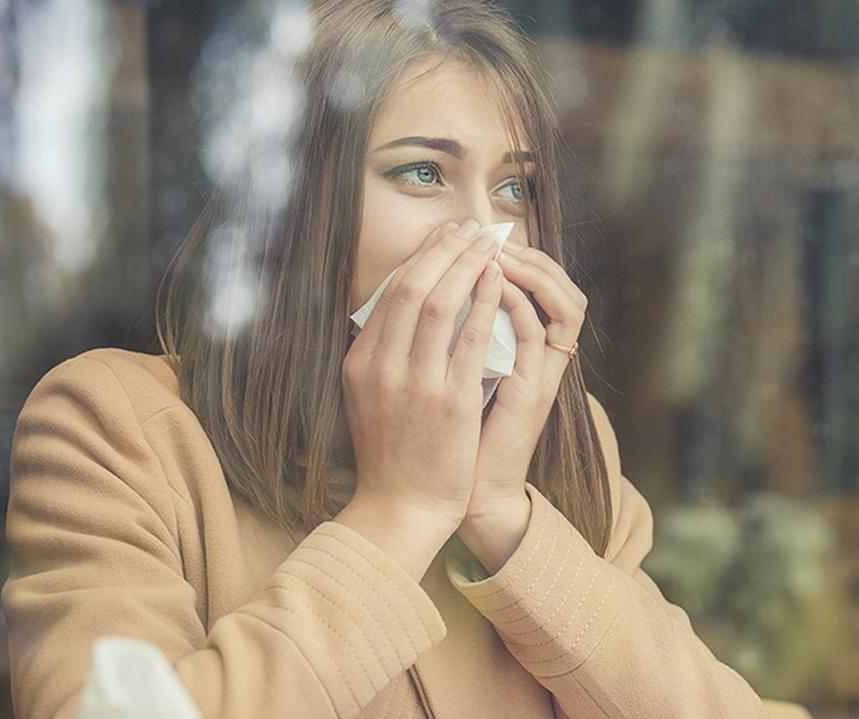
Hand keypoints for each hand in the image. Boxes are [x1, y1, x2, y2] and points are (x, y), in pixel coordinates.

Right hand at [341, 218, 504, 536]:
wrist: (400, 508)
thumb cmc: (391, 456)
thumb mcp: (368, 399)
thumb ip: (380, 356)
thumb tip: (397, 312)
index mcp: (360, 363)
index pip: (389, 294)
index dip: (420, 258)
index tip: (443, 238)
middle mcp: (382, 367)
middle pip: (412, 288)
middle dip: (443, 250)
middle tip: (469, 228)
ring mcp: (415, 383)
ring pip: (438, 303)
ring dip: (465, 264)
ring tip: (487, 242)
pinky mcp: (450, 401)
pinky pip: (469, 338)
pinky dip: (484, 302)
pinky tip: (497, 280)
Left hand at [458, 237, 587, 571]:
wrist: (457, 493)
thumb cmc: (448, 437)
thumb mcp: (448, 375)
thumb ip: (450, 338)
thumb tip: (423, 292)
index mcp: (521, 352)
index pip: (537, 288)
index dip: (512, 256)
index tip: (471, 235)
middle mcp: (540, 359)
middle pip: (560, 286)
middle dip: (527, 253)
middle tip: (487, 230)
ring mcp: (541, 374)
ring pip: (564, 303)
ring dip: (531, 270)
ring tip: (496, 247)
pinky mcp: (534, 390)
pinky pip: (539, 333)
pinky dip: (519, 302)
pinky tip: (494, 281)